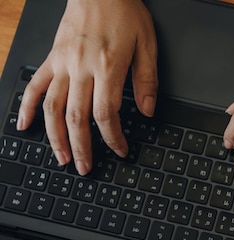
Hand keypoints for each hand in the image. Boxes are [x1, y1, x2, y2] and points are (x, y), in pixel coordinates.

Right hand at [17, 0, 157, 174]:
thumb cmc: (123, 11)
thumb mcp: (147, 44)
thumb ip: (147, 80)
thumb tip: (147, 111)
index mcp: (107, 67)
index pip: (106, 113)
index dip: (112, 137)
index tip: (120, 150)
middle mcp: (81, 68)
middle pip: (77, 117)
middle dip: (81, 147)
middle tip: (85, 168)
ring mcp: (62, 64)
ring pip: (53, 107)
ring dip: (55, 137)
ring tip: (60, 158)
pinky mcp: (52, 58)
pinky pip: (35, 86)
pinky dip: (26, 107)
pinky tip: (24, 126)